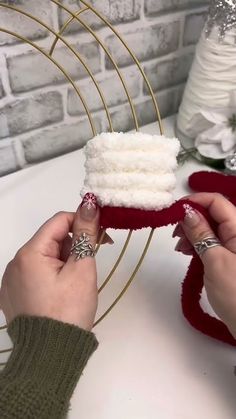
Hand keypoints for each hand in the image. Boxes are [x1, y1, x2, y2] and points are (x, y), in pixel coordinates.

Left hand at [0, 193, 103, 330]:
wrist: (50, 355)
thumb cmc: (69, 311)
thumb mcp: (82, 269)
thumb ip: (85, 234)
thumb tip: (90, 203)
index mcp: (29, 253)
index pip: (59, 221)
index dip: (82, 223)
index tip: (102, 237)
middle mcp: (15, 263)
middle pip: (51, 240)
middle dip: (74, 246)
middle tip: (92, 263)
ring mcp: (11, 281)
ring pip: (45, 257)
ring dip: (65, 261)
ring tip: (77, 283)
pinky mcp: (13, 295)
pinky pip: (35, 274)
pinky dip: (52, 275)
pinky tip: (63, 292)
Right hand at [174, 193, 235, 337]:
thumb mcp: (214, 260)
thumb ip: (200, 233)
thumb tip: (186, 210)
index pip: (217, 202)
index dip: (195, 201)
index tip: (174, 211)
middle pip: (213, 213)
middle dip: (192, 219)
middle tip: (175, 233)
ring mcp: (235, 245)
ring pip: (211, 227)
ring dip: (193, 232)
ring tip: (180, 248)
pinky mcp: (231, 256)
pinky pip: (213, 241)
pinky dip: (199, 244)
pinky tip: (188, 252)